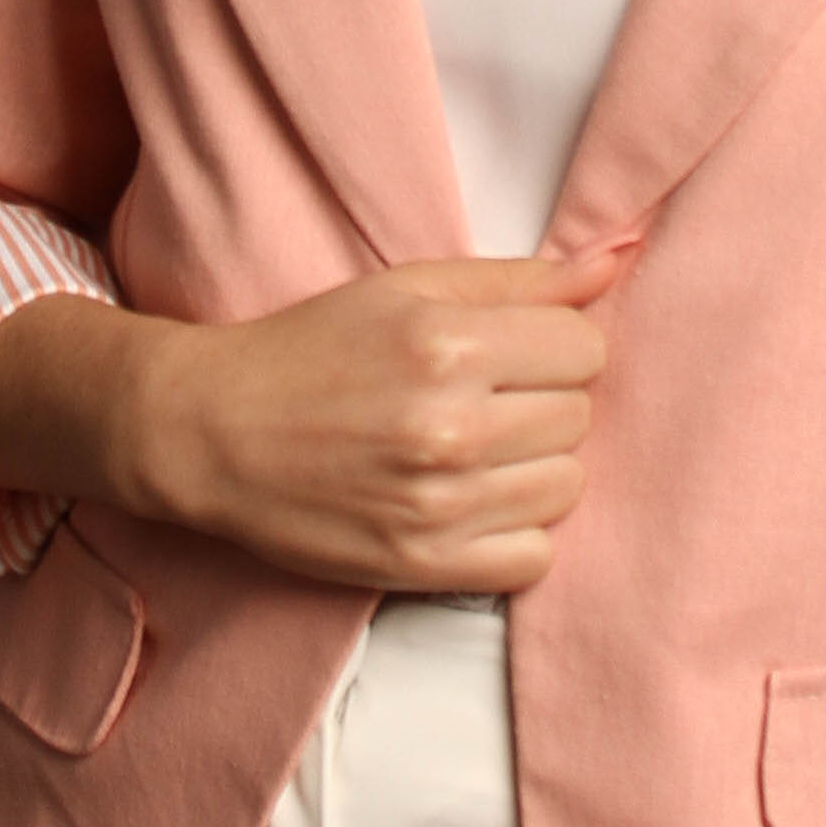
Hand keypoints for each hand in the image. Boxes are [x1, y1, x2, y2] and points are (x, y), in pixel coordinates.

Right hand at [116, 250, 618, 594]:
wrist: (211, 432)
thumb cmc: (311, 349)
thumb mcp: (407, 287)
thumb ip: (519, 280)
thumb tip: (614, 262)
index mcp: (450, 344)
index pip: (586, 350)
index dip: (556, 349)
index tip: (514, 355)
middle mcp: (451, 426)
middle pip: (578, 418)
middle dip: (542, 405)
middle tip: (483, 401)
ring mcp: (439, 503)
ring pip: (565, 488)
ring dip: (532, 470)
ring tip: (474, 453)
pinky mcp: (423, 564)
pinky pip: (534, 557)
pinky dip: (514, 534)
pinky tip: (470, 504)